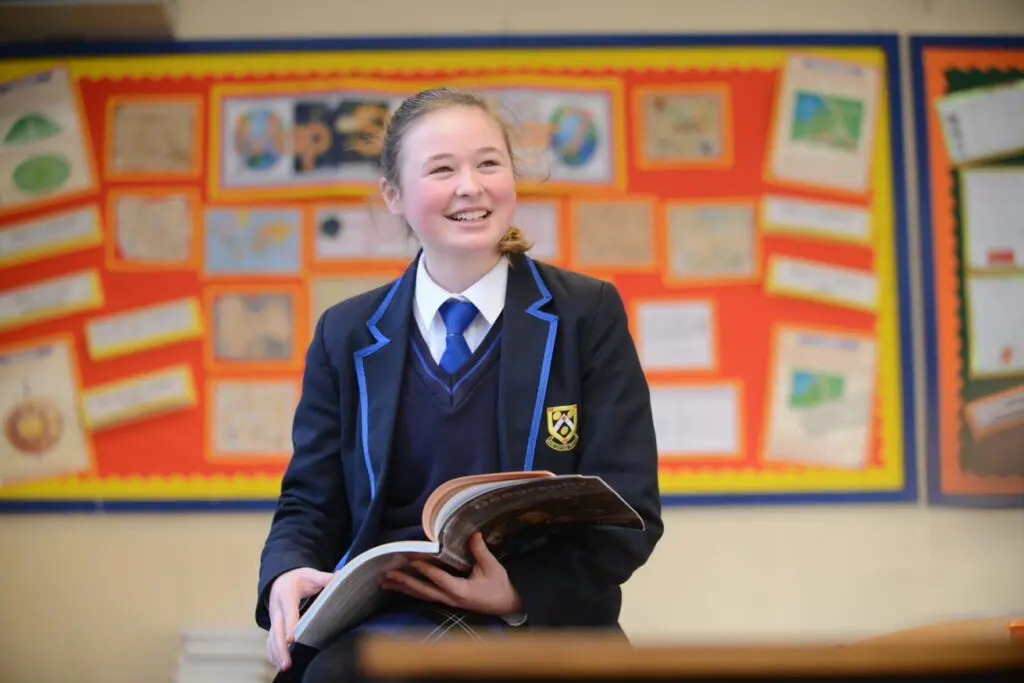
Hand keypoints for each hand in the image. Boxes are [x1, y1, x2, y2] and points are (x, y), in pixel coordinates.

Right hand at [266, 567, 333, 671]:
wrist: (281, 580)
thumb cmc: (299, 579)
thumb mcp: (311, 574)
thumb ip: (324, 578)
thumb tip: (341, 576)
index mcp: (287, 595)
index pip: (289, 612)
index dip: (290, 625)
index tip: (292, 638)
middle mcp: (277, 609)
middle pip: (277, 630)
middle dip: (281, 647)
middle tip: (287, 663)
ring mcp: (274, 619)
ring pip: (272, 638)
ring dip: (276, 653)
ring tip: (284, 667)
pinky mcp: (274, 626)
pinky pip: (270, 641)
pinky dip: (272, 652)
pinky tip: (277, 664)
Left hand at [382, 532, 522, 615]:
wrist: (507, 605)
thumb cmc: (500, 586)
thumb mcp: (493, 568)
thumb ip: (481, 551)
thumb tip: (473, 534)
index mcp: (461, 591)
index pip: (440, 579)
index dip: (425, 569)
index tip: (411, 559)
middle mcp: (451, 598)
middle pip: (423, 591)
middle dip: (405, 582)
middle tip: (387, 574)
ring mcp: (447, 602)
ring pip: (421, 595)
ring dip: (403, 588)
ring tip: (384, 582)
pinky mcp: (447, 600)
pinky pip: (425, 595)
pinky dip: (411, 590)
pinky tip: (399, 586)